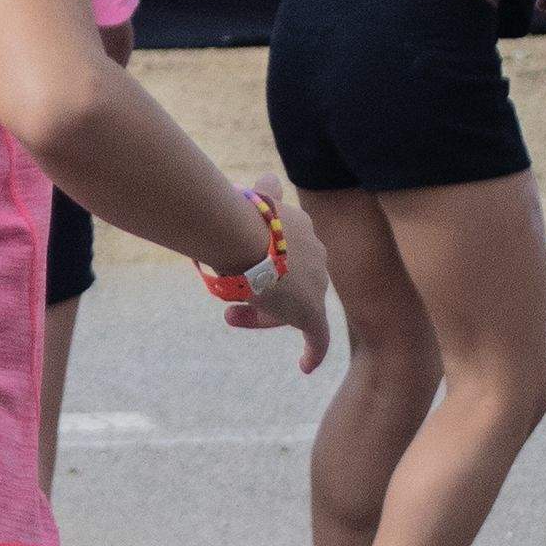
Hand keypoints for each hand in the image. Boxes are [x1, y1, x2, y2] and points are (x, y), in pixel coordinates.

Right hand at [220, 176, 332, 373]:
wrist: (244, 235)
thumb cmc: (235, 216)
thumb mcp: (251, 200)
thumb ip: (264, 194)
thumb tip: (268, 179)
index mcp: (301, 228)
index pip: (284, 250)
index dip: (259, 261)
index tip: (232, 266)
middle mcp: (316, 256)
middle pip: (289, 280)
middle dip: (260, 289)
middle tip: (227, 300)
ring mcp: (316, 285)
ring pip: (292, 305)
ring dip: (262, 312)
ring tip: (231, 313)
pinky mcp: (313, 313)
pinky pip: (318, 338)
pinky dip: (313, 351)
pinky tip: (305, 366)